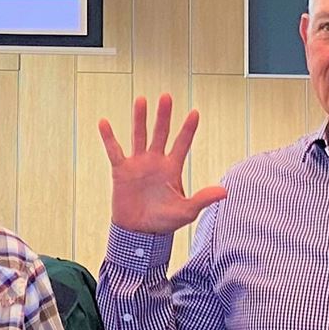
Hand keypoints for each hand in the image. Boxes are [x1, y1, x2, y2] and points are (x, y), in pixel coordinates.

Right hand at [96, 95, 226, 234]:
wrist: (139, 233)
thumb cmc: (164, 222)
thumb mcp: (186, 211)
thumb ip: (203, 198)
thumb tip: (225, 191)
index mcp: (172, 168)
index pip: (182, 143)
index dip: (188, 129)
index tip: (195, 112)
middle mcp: (155, 161)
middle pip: (161, 133)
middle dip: (164, 116)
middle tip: (166, 96)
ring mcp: (138, 164)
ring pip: (139, 136)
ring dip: (140, 118)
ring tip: (141, 100)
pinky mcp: (121, 170)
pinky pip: (114, 150)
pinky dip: (108, 137)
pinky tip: (103, 122)